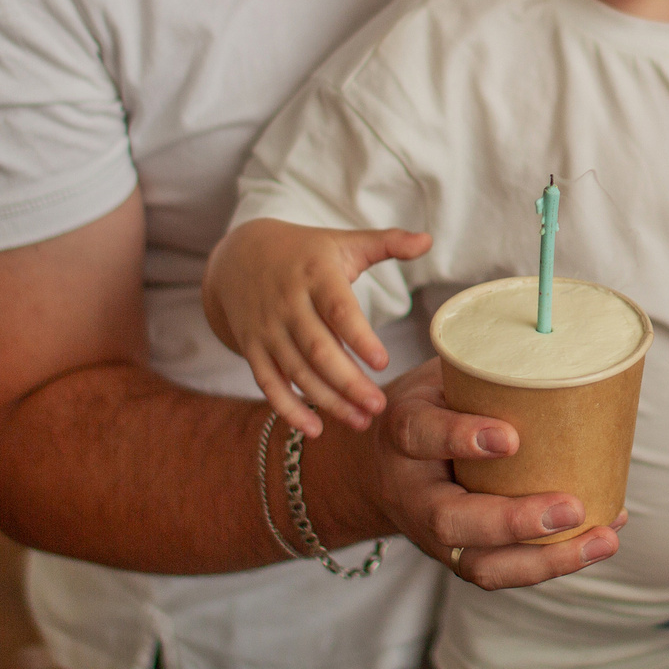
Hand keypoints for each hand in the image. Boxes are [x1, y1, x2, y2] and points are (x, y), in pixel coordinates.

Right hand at [203, 218, 430, 436]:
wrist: (239, 258)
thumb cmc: (306, 253)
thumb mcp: (343, 242)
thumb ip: (387, 242)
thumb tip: (428, 240)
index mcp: (316, 275)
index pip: (338, 309)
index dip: (359, 337)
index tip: (384, 363)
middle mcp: (288, 303)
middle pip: (317, 349)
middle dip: (347, 382)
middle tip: (379, 406)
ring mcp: (267, 328)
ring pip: (296, 371)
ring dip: (327, 400)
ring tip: (361, 421)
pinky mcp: (252, 348)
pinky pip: (268, 383)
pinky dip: (288, 408)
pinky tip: (315, 429)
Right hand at [372, 359, 620, 589]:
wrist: (383, 466)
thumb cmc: (432, 409)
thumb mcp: (443, 379)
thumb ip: (487, 372)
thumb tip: (563, 351)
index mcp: (403, 434)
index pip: (420, 434)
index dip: (461, 437)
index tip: (509, 437)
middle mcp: (412, 493)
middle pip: (449, 521)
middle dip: (514, 522)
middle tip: (571, 508)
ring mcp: (434, 535)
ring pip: (481, 564)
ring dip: (547, 560)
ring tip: (602, 539)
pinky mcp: (462, 554)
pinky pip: (505, 569)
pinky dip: (556, 560)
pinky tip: (602, 537)